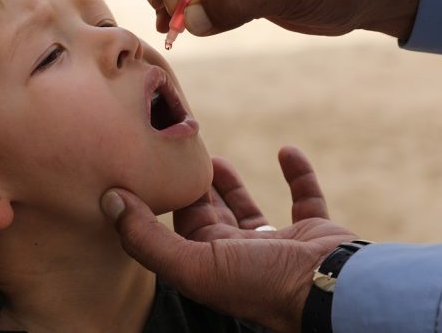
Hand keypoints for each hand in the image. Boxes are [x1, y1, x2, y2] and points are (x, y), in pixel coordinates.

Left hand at [100, 146, 356, 332]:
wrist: (332, 290)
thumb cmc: (259, 281)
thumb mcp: (192, 262)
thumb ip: (146, 236)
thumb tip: (108, 200)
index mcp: (210, 262)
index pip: (180, 225)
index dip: (167, 197)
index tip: (153, 165)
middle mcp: (240, 255)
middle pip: (211, 215)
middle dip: (196, 188)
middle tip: (181, 155)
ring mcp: (278, 245)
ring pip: (249, 210)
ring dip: (233, 185)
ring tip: (218, 158)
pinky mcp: (313, 232)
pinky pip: (305, 198)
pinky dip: (298, 175)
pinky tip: (287, 151)